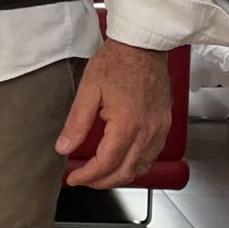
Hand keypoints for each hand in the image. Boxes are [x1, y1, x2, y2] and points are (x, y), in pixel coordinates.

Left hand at [56, 39, 172, 187]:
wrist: (144, 45)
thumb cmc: (118, 61)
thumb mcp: (89, 89)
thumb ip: (77, 123)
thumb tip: (63, 148)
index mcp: (127, 125)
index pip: (106, 163)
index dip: (88, 176)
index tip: (74, 178)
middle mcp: (147, 132)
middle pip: (125, 172)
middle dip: (102, 182)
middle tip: (84, 180)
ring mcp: (159, 129)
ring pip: (141, 168)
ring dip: (120, 176)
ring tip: (100, 175)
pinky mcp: (165, 124)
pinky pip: (152, 155)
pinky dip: (136, 166)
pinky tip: (123, 162)